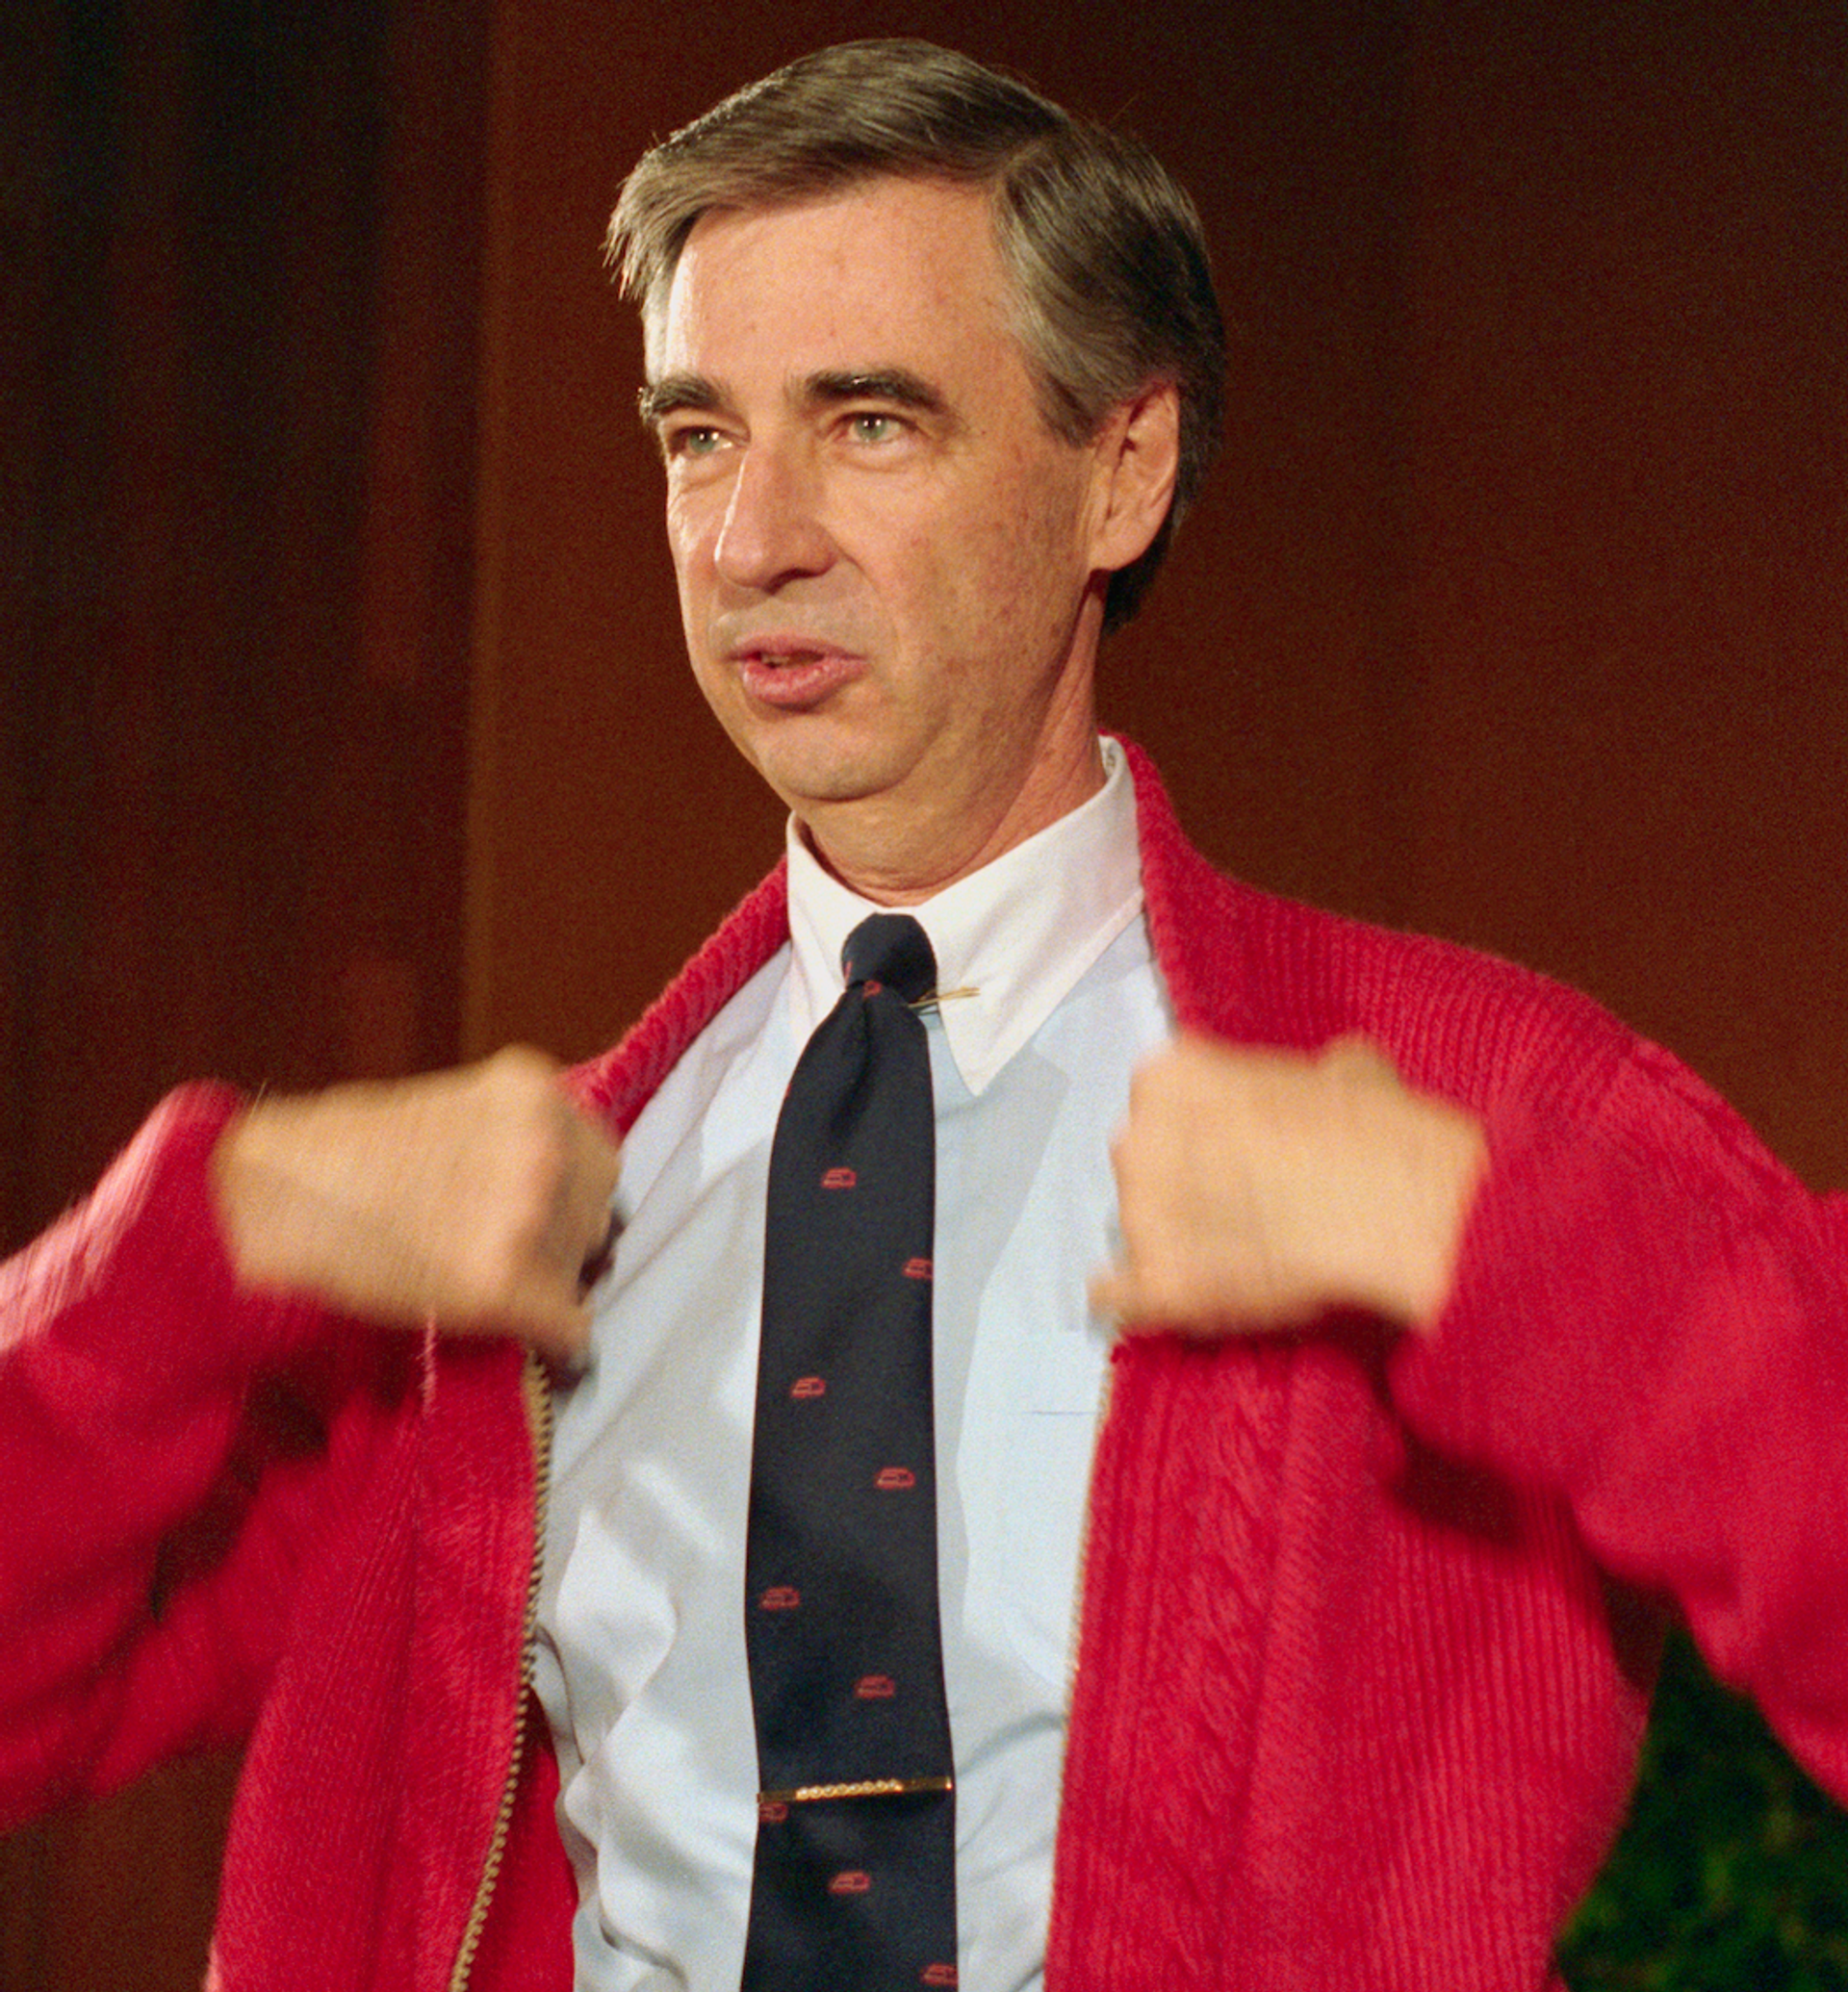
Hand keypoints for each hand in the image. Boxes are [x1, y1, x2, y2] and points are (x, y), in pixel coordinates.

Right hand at [211, 1047, 622, 1362]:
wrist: (268, 1200)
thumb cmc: (339, 1154)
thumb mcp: (451, 1110)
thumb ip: (513, 1138)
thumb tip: (566, 1193)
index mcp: (534, 1091)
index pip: (598, 1160)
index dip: (569, 1196)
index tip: (543, 1221)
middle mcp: (545, 1145)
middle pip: (596, 1215)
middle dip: (560, 1241)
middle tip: (502, 1258)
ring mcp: (529, 1214)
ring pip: (581, 1272)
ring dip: (546, 1286)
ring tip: (482, 1285)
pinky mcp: (504, 1284)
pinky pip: (570, 1329)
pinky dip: (555, 1342)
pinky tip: (529, 1339)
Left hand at [1090, 1033, 1486, 1337]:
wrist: (1387, 1210)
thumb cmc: (1372, 1136)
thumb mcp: (1347, 1069)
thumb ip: (1310, 1075)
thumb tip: (1332, 1078)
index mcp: (1172, 1075)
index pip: (1162, 1099)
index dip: (1202, 1126)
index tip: (1233, 1146)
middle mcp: (1138, 1137)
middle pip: (1140, 1161)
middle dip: (1178, 1181)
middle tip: (1237, 1202)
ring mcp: (1141, 1214)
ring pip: (1134, 1229)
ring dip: (1169, 1241)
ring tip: (1235, 1256)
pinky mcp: (1156, 1284)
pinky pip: (1117, 1297)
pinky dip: (1135, 1302)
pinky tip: (1161, 1303)